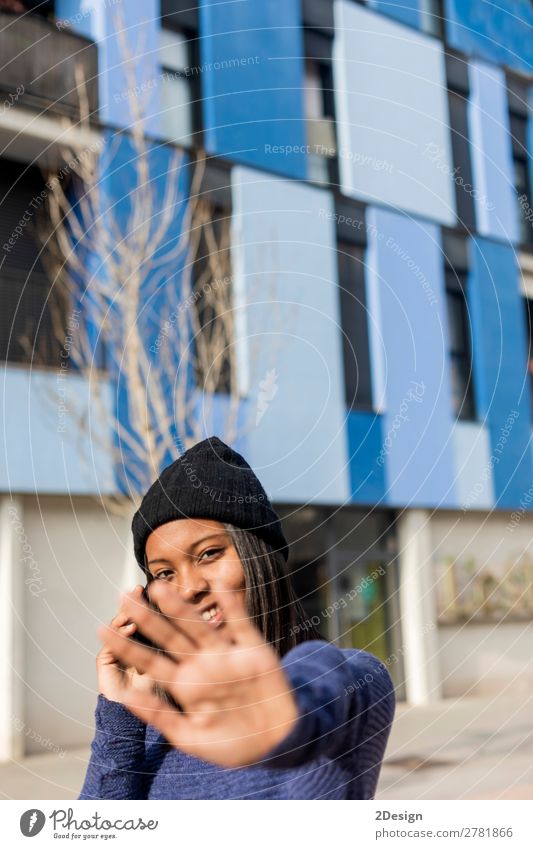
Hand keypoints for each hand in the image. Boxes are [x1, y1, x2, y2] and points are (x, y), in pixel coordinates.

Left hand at [98, 583, 298, 766]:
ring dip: (178, 607)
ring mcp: (225, 654)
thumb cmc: (232, 745)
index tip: (102, 629)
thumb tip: (125, 696)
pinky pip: (240, 622)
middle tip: (123, 597)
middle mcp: (202, 664)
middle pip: (168, 636)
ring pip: (197, 625)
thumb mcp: (189, 738)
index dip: (127, 646)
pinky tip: (219, 584)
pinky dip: (231, 604)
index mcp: (185, 685)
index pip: (150, 660)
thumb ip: (159, 716)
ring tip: (158, 587)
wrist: (277, 743)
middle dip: (146, 618)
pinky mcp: (252, 650)